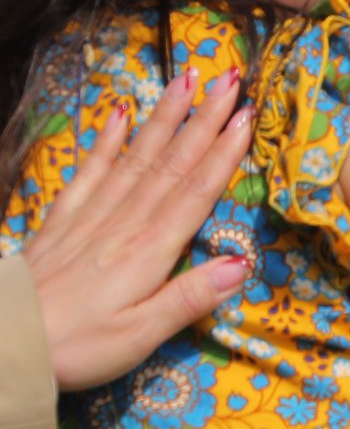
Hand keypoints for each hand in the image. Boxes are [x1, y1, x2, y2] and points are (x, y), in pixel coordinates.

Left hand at [25, 68, 254, 389]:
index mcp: (148, 252)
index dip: (223, 154)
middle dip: (203, 121)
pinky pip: (90, 172)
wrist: (5, 344)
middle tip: (228, 79)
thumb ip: (188, 298)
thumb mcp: (139, 336)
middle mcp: (123, 224)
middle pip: (171, 164)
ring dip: (165, 118)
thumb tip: (240, 264)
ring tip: (186, 81)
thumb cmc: (75, 349)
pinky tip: (120, 113)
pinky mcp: (63, 221)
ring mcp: (90, 217)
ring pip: (136, 158)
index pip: (194, 193)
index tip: (246, 116)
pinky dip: (107, 141)